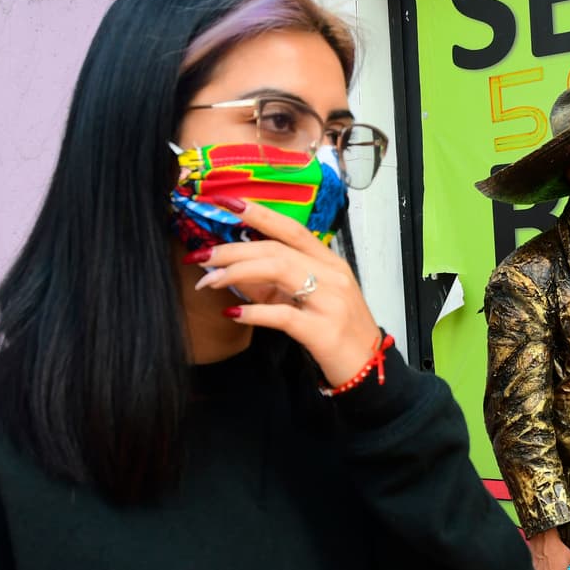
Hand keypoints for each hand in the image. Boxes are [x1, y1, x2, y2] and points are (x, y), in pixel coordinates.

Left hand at [188, 198, 380, 384]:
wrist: (368, 367)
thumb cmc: (340, 331)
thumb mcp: (310, 301)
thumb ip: (275, 285)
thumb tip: (235, 272)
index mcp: (330, 263)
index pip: (292, 230)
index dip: (260, 214)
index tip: (228, 203)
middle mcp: (332, 276)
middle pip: (277, 249)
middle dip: (233, 250)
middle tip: (202, 257)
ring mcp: (329, 301)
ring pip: (278, 271)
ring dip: (237, 273)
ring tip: (209, 281)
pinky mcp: (323, 330)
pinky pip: (281, 315)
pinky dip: (253, 312)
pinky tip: (233, 313)